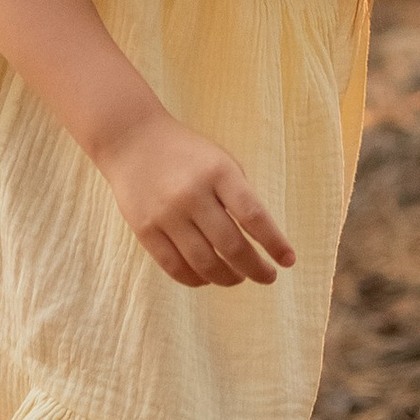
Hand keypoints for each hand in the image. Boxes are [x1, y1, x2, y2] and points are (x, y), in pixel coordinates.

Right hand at [99, 113, 296, 288]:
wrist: (131, 139)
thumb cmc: (186, 153)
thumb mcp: (220, 161)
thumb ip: (240, 195)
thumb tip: (261, 241)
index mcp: (218, 172)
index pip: (254, 216)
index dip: (275, 243)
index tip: (288, 260)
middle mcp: (192, 194)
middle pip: (231, 246)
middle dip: (256, 269)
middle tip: (268, 277)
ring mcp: (166, 214)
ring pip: (204, 263)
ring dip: (228, 278)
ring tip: (239, 278)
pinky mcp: (144, 230)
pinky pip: (175, 267)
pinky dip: (196, 280)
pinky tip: (208, 278)